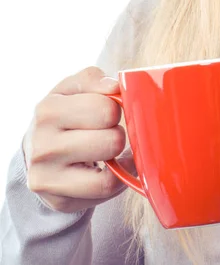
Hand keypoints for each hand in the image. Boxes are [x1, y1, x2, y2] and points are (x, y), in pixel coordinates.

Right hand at [23, 66, 133, 212]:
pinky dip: (118, 178)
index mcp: (48, 110)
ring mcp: (47, 176)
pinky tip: (110, 168)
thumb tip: (114, 87)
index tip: (106, 112)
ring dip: (118, 157)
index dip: (116, 108)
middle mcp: (43, 145)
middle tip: (106, 133)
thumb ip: (95, 80)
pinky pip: (106, 189)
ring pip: (110, 169)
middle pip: (113, 140)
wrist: (40, 151)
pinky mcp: (58, 200)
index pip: (107, 108)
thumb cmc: (67, 114)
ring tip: (106, 149)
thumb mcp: (75, 89)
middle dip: (118, 134)